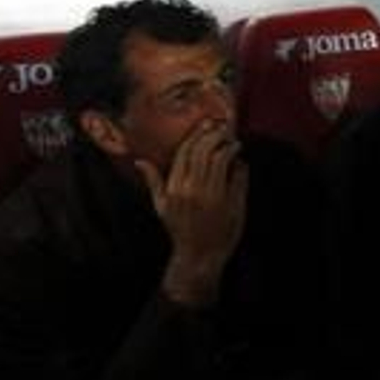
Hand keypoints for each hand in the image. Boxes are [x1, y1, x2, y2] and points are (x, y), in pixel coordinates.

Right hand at [144, 122, 247, 304]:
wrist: (199, 255)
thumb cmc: (180, 230)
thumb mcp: (161, 207)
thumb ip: (153, 182)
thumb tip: (140, 161)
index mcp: (174, 188)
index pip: (185, 152)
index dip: (197, 135)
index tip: (207, 125)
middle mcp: (192, 190)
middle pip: (204, 152)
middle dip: (215, 135)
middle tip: (223, 128)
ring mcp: (212, 196)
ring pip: (221, 160)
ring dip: (229, 147)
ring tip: (233, 142)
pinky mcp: (230, 203)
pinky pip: (237, 175)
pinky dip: (239, 164)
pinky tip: (240, 160)